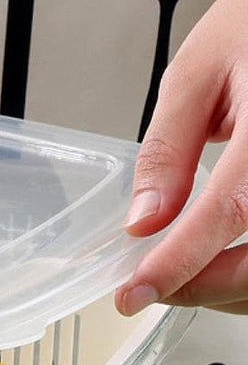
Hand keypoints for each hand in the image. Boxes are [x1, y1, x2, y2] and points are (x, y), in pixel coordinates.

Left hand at [116, 0, 247, 316]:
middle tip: (148, 285)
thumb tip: (143, 220)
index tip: (134, 293)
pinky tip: (220, 260)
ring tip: (180, 272)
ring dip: (228, 287)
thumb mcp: (199, 71)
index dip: (178, 263)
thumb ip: (168, 150)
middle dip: (200, 286)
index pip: (230, 210)